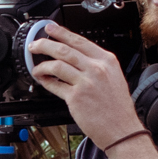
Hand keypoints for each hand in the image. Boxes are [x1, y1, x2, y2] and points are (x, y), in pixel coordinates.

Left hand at [29, 23, 140, 149]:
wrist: (122, 129)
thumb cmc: (118, 108)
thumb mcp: (114, 78)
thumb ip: (97, 66)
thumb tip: (76, 58)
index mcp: (107, 61)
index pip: (79, 41)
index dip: (61, 33)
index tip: (50, 28)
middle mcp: (96, 69)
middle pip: (65, 50)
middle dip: (45, 44)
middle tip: (35, 45)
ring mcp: (86, 82)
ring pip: (57, 65)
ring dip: (42, 64)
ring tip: (36, 66)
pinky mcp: (76, 97)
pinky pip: (55, 85)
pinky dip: (46, 81)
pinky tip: (42, 79)